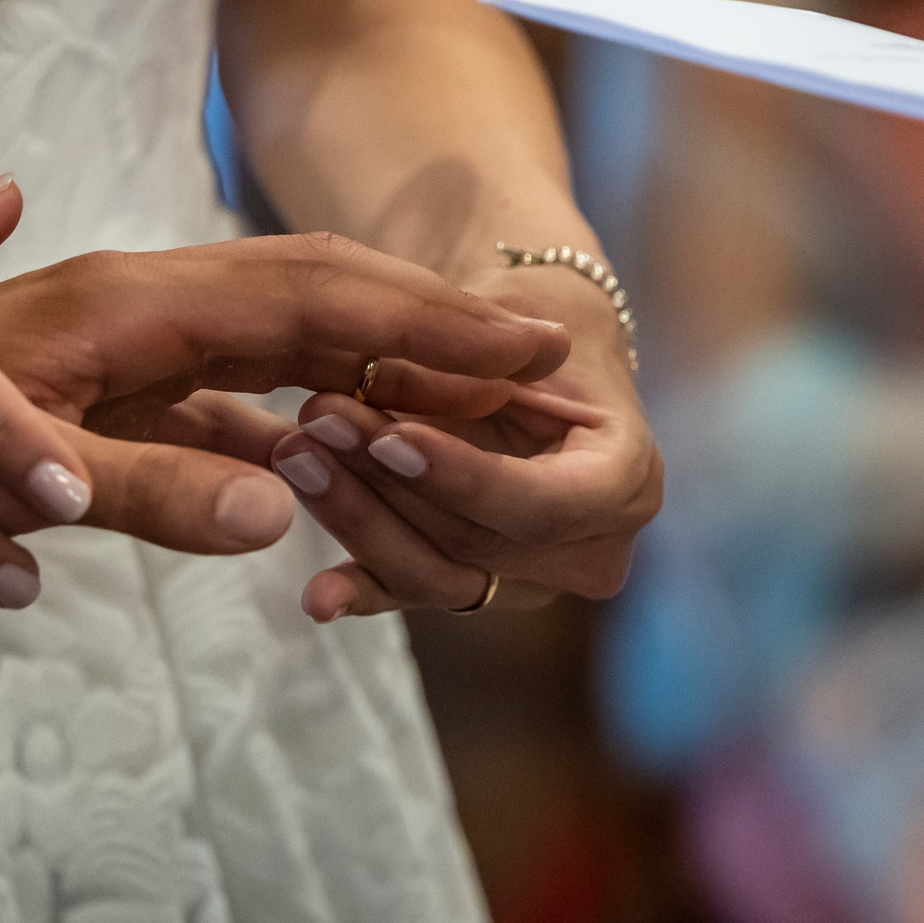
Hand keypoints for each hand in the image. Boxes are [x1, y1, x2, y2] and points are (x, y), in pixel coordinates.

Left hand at [0, 236, 573, 553]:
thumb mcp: (6, 472)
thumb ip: (145, 487)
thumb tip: (289, 503)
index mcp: (136, 305)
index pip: (318, 299)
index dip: (430, 322)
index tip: (530, 344)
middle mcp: (153, 304)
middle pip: (327, 293)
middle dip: (438, 320)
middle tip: (544, 360)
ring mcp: (142, 341)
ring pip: (296, 334)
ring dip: (392, 359)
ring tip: (484, 397)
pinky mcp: (125, 383)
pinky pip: (249, 387)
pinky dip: (321, 409)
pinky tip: (361, 454)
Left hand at [262, 260, 662, 618]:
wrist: (530, 359)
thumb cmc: (528, 328)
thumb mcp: (502, 326)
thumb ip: (455, 360)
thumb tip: (381, 379)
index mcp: (627, 482)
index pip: (543, 501)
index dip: (463, 476)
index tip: (389, 438)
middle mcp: (595, 551)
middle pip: (478, 541)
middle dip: (389, 484)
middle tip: (314, 425)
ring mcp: (535, 582)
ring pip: (437, 573)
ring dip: (357, 519)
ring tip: (295, 457)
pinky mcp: (480, 590)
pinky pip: (414, 592)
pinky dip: (361, 588)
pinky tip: (318, 596)